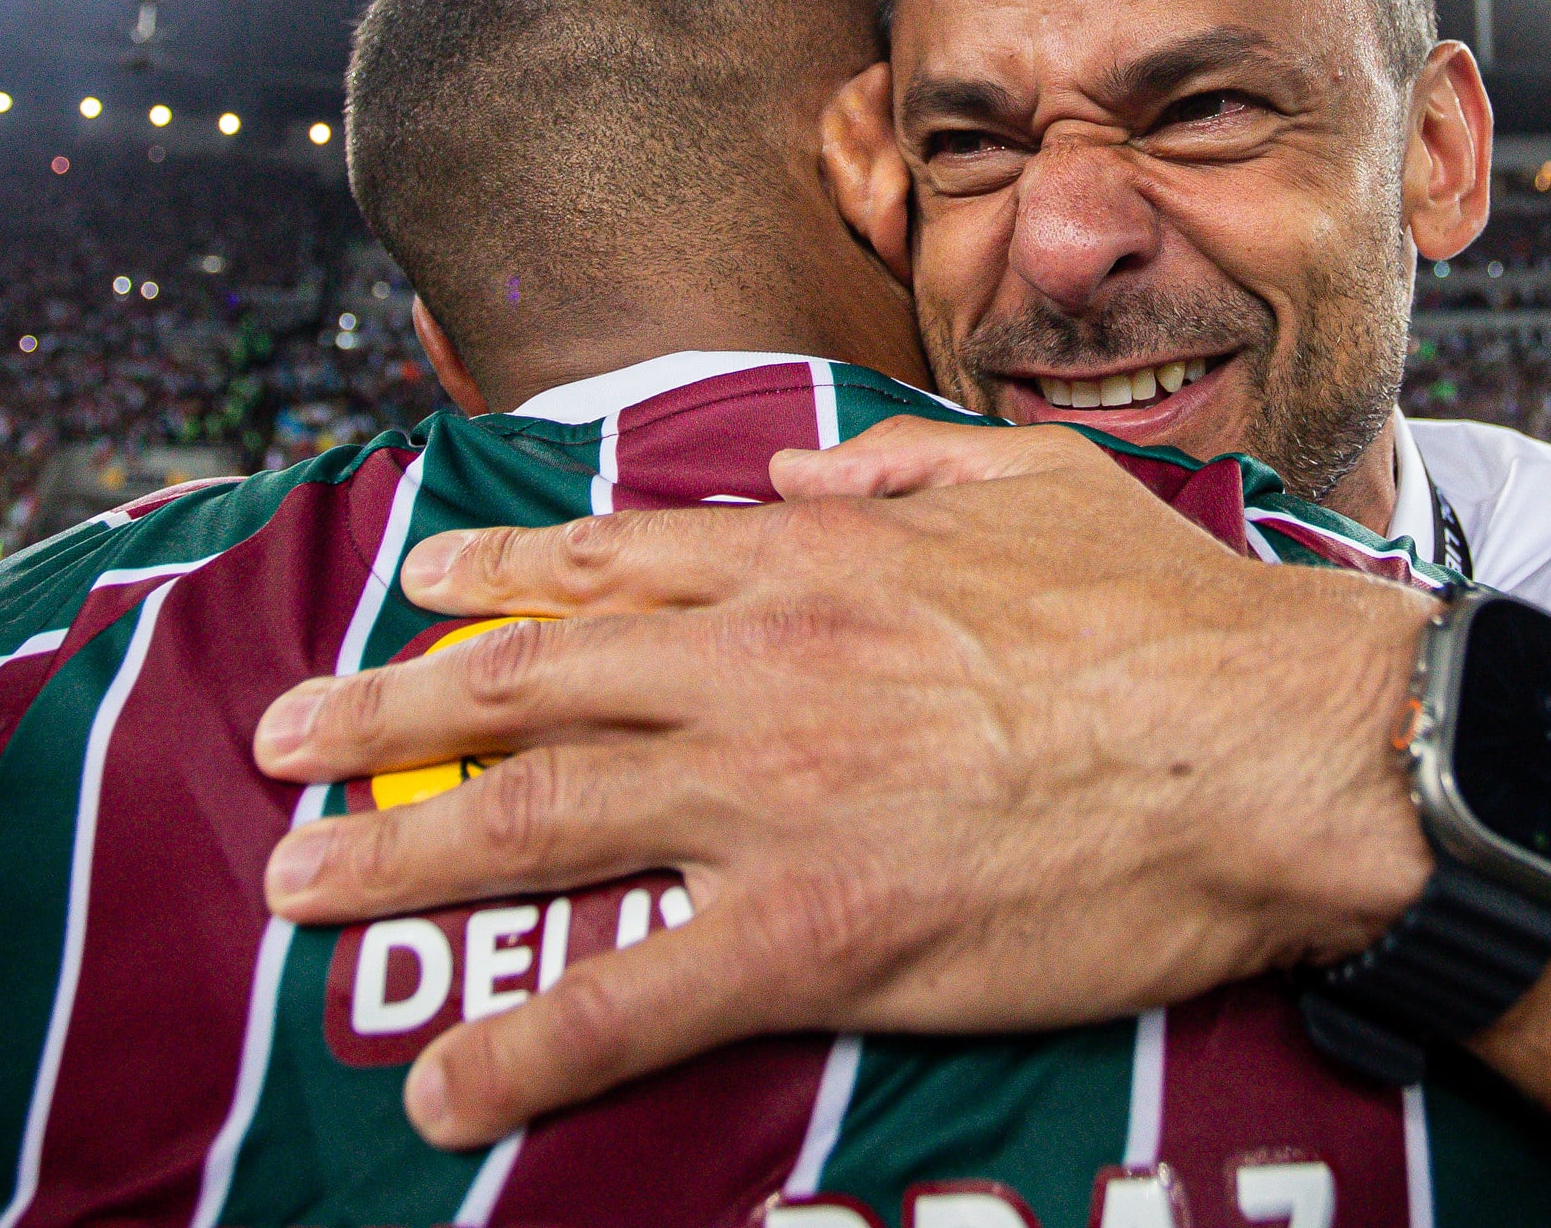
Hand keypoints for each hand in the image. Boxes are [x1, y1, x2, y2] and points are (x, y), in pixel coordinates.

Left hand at [250, 416, 1433, 1148]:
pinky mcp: (812, 933)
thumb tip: (802, 459)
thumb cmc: (1170, 617)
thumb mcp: (1032, 479)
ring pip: (534, 826)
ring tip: (299, 885)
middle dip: (385, 714)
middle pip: (526, 689)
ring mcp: (769, 801)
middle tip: (284, 739)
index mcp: (812, 560)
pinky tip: (442, 1090)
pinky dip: (521, 1048)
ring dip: (396, 856)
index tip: (416, 586)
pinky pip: (629, 997)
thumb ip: (899, 461)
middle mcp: (756, 668)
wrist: (1266, 745)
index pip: (609, 565)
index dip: (493, 578)